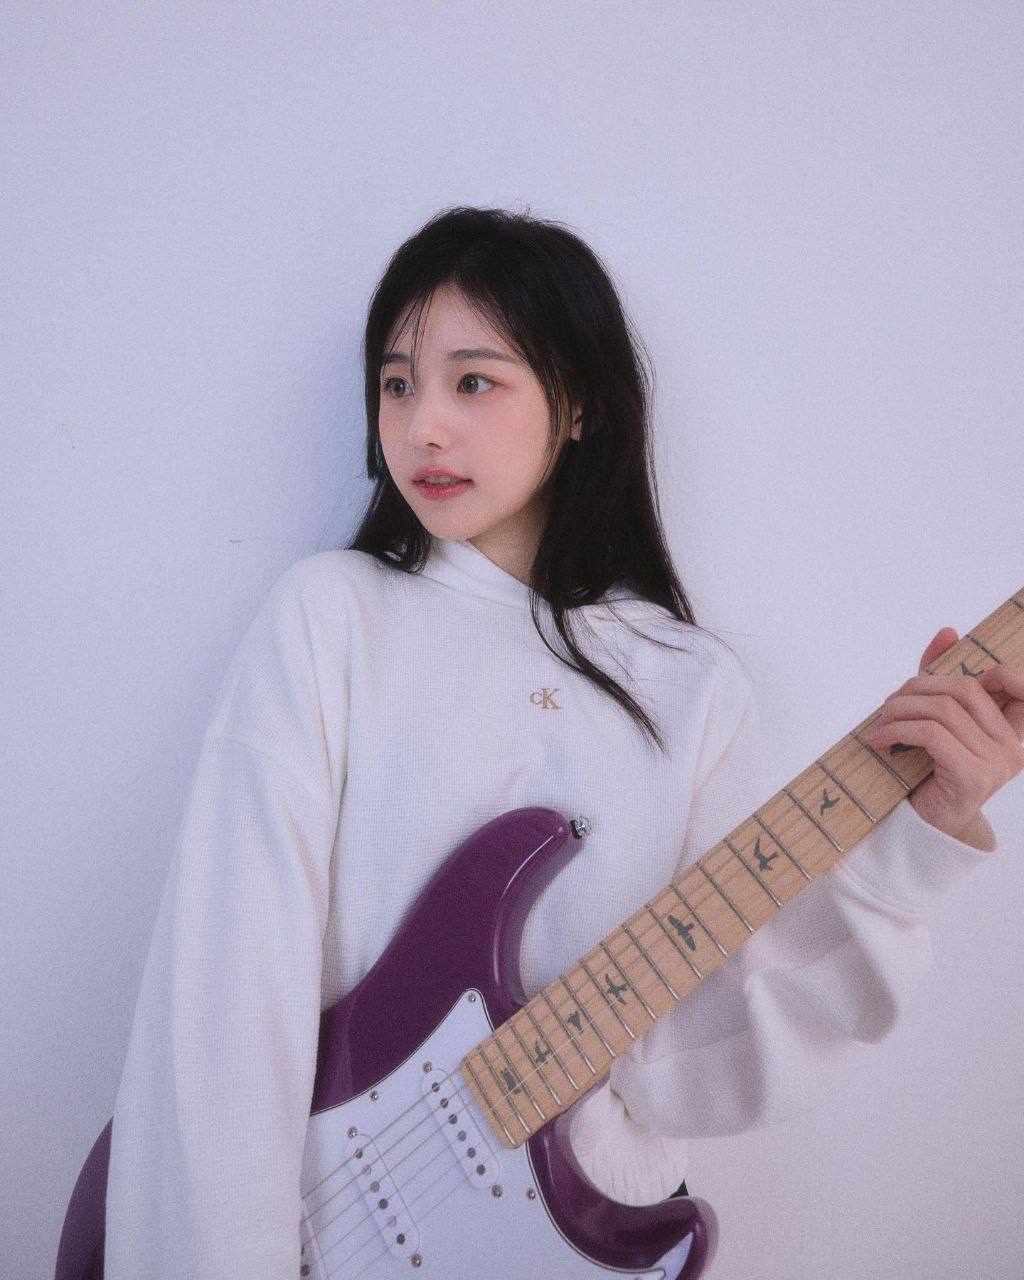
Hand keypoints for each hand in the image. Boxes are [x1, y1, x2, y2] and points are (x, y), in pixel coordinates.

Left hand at [863, 626, 1023, 846]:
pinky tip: (880, 739)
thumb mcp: (935, 717)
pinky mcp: (972, 776)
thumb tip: (948, 632)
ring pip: (943, 710)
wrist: (924, 824)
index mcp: (1013, 730)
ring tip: (880, 722)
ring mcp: (997, 763)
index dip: (989, 670)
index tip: (944, 680)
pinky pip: (931, 734)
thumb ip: (942, 676)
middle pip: (965, 688)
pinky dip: (898, 730)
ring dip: (900, 710)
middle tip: (890, 704)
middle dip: (918, 687)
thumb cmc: (929, 768)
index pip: (1019, 684)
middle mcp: (1013, 746)